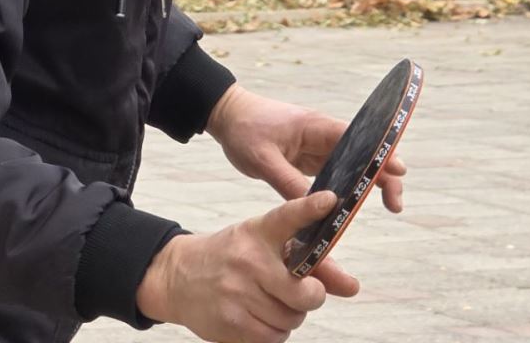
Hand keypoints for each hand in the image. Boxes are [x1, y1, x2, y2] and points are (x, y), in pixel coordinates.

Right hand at [135, 192, 358, 342]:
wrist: (177, 276)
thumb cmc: (231, 258)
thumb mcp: (261, 246)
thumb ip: (309, 264)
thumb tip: (353, 287)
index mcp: (258, 233)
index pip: (287, 218)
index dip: (310, 209)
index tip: (330, 200)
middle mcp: (249, 260)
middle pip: (305, 293)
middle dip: (311, 297)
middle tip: (304, 293)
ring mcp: (239, 292)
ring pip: (292, 319)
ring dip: (289, 316)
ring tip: (268, 302)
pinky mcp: (232, 321)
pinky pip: (274, 337)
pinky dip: (274, 333)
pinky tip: (258, 317)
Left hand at [205, 85, 405, 210]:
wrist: (226, 116)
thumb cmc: (244, 129)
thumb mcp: (262, 159)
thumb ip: (287, 182)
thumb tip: (313, 207)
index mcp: (315, 126)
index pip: (356, 138)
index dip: (379, 153)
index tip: (399, 170)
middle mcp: (322, 135)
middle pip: (363, 153)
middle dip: (384, 174)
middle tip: (397, 203)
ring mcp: (317, 146)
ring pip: (353, 165)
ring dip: (371, 182)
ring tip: (392, 205)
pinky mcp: (309, 158)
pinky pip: (336, 173)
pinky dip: (350, 186)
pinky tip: (358, 204)